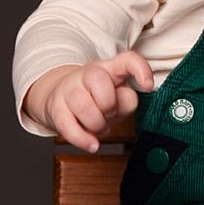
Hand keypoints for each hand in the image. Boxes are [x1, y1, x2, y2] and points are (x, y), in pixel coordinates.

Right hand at [32, 52, 155, 151]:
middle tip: (109, 115)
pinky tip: (92, 144)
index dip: (140, 70)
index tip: (147, 86)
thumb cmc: (95, 99)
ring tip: (98, 127)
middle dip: (110, 107)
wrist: (61, 99)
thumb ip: (126, 100)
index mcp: (109, 68)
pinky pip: (67, 126)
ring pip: (84, 106)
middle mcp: (87, 74)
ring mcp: (69, 90)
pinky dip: (83, 139)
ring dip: (97, 125)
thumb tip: (126, 102)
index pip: (127, 59)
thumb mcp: (116, 97)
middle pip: (100, 82)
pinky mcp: (56, 109)